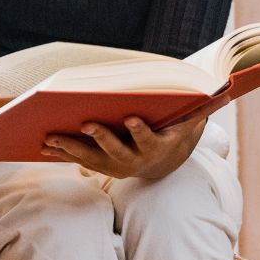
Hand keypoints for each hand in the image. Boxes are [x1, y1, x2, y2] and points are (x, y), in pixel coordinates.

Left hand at [43, 115, 205, 179]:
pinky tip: (44, 145)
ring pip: (92, 159)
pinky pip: (81, 161)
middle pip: (115, 151)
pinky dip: (63, 153)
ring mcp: (117, 168)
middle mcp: (135, 162)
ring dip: (71, 148)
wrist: (166, 164)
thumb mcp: (188, 124)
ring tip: (51, 137)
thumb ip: (196, 110)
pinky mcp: (102, 169)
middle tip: (85, 124)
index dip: (139, 131)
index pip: (147, 139)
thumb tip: (214, 90)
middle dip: (99, 138)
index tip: (130, 119)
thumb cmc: (174, 133)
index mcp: (156, 147)